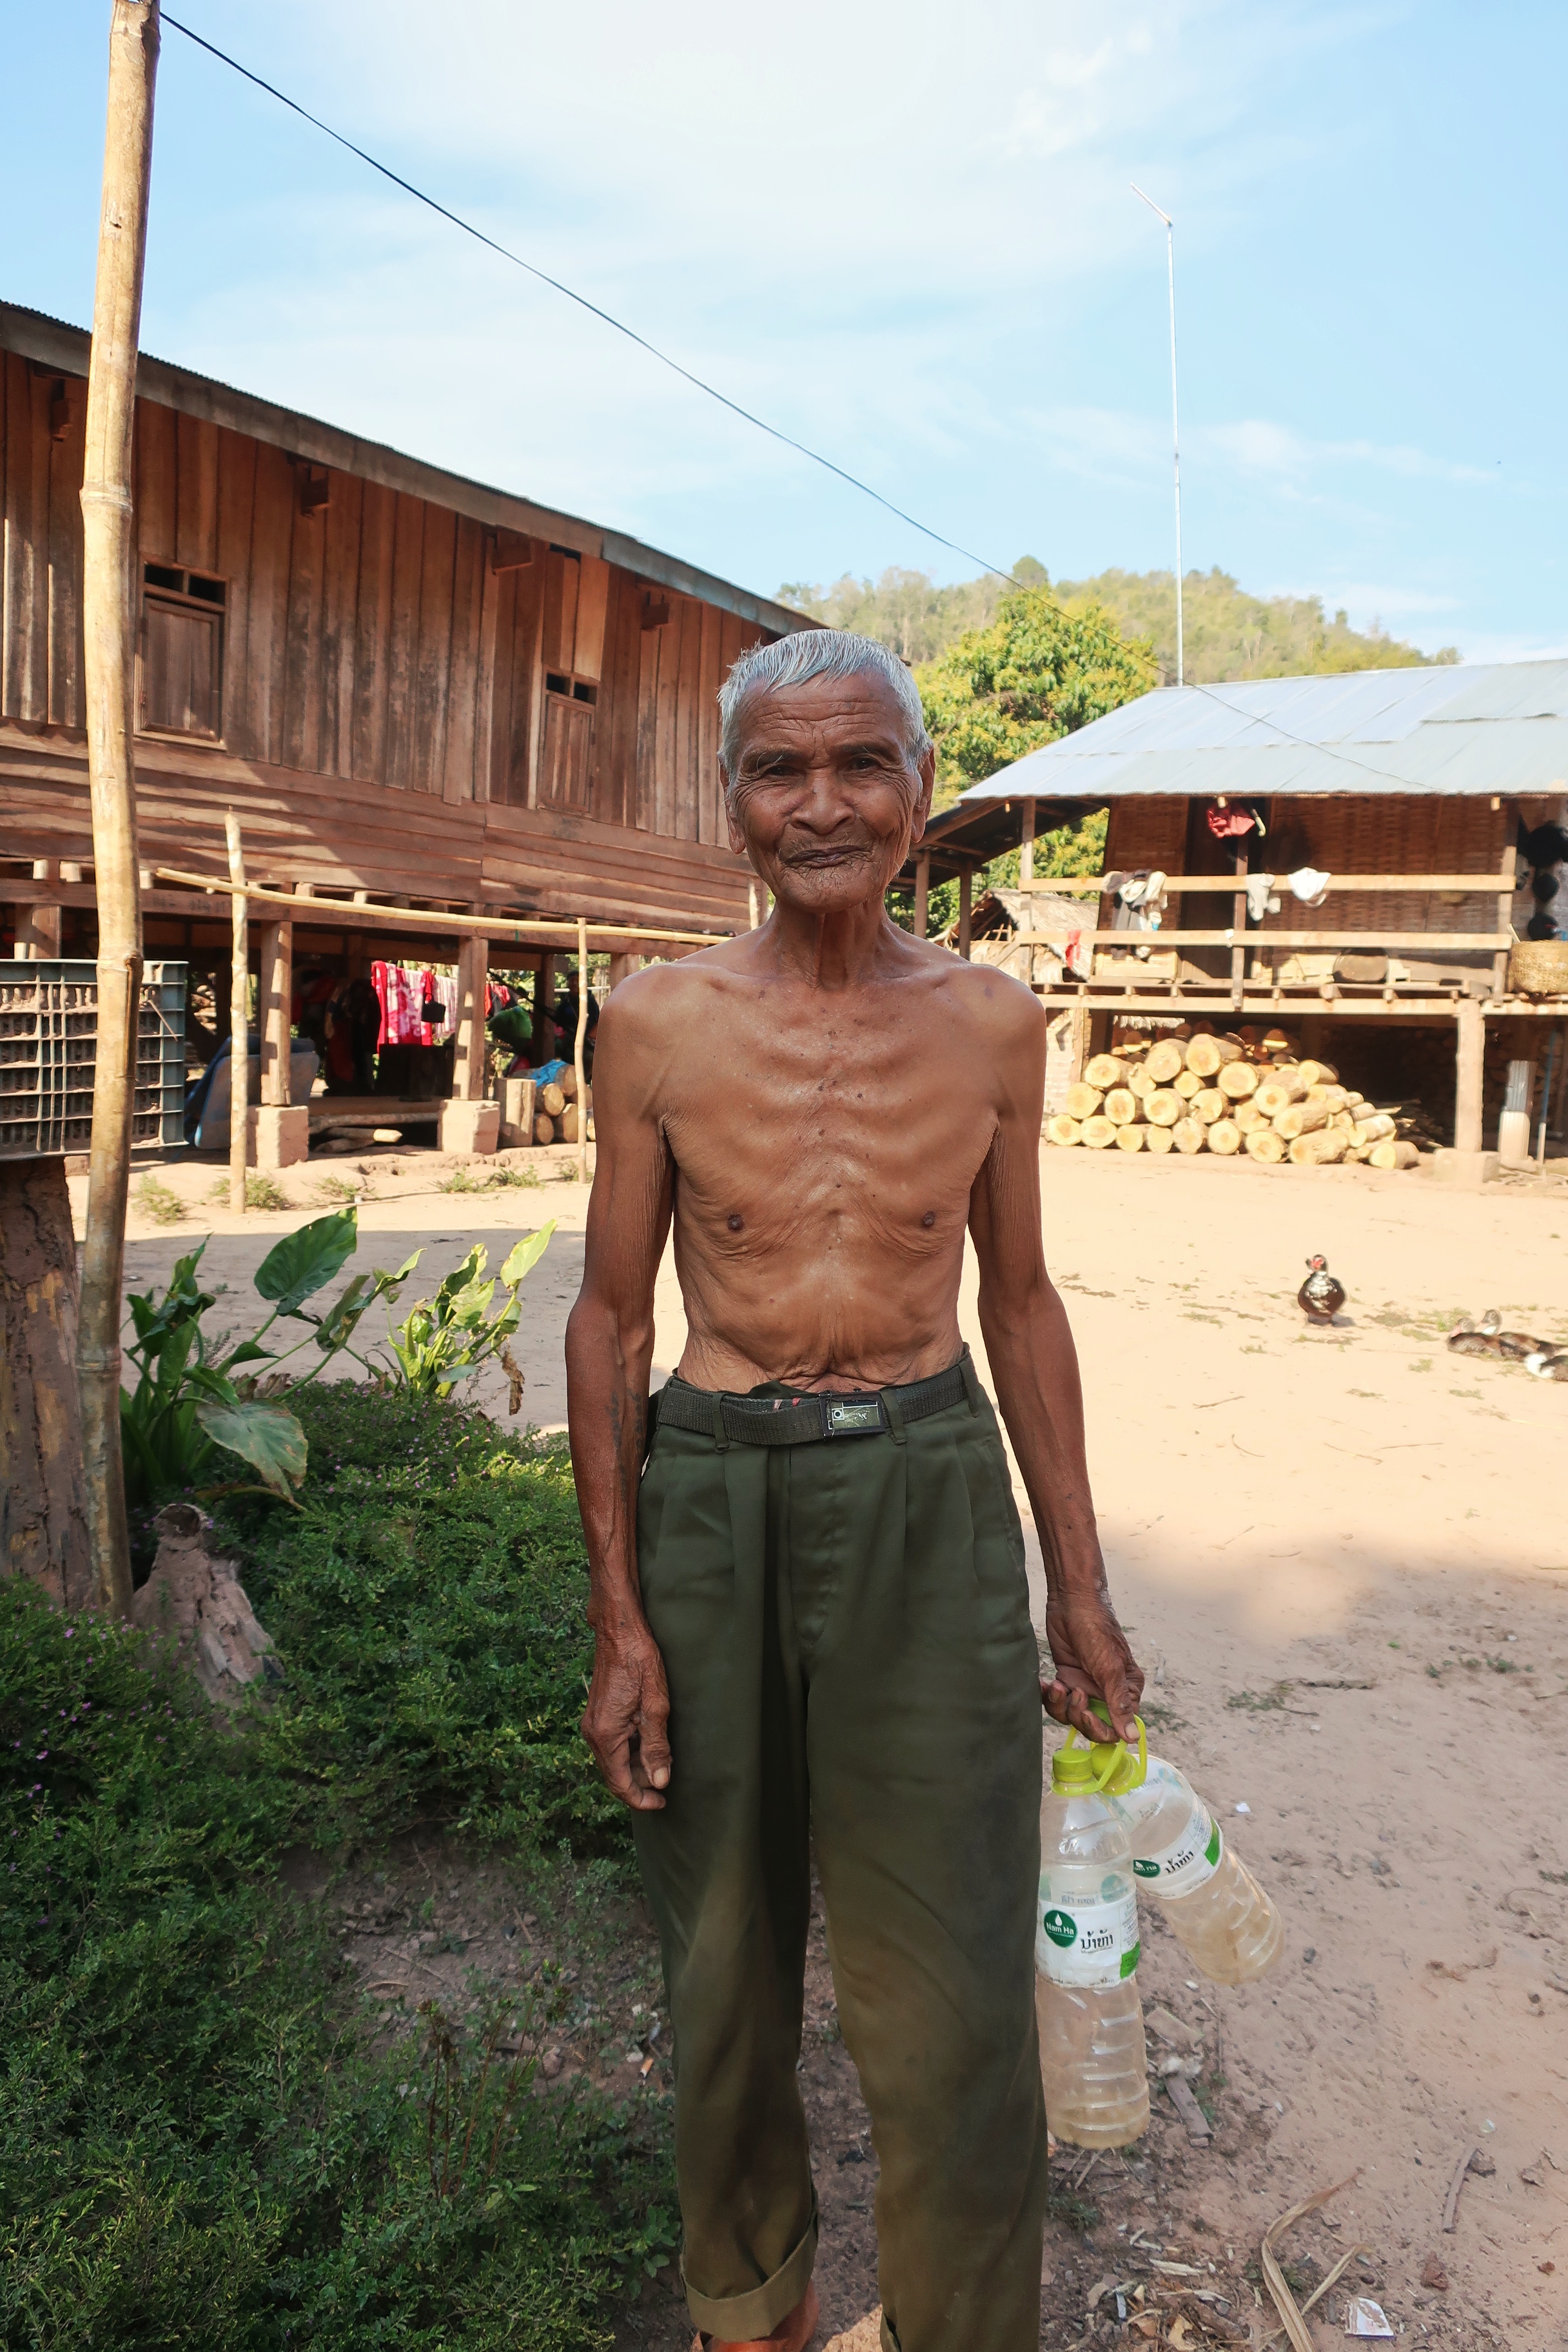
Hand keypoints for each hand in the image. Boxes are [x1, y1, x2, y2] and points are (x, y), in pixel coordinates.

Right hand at [581, 1620, 671, 1810]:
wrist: (619, 1631)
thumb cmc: (639, 1661)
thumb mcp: (656, 1705)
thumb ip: (656, 1746)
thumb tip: (659, 1782)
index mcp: (606, 1736)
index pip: (620, 1784)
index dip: (641, 1799)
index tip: (662, 1803)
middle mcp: (593, 1734)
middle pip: (615, 1776)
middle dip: (640, 1784)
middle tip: (667, 1783)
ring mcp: (593, 1724)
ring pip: (614, 1761)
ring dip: (636, 1768)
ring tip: (663, 1762)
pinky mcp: (598, 1716)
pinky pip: (613, 1745)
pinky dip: (630, 1752)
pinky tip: (650, 1744)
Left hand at [1042, 1584, 1143, 1745]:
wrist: (1071, 1602)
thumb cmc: (1096, 1631)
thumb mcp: (1109, 1668)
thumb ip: (1119, 1703)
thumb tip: (1133, 1738)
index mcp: (1125, 1691)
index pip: (1116, 1728)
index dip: (1100, 1729)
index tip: (1086, 1716)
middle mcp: (1106, 1692)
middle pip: (1091, 1724)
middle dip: (1077, 1715)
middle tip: (1073, 1694)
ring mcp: (1085, 1685)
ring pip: (1070, 1714)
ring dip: (1060, 1704)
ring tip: (1057, 1685)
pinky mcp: (1066, 1678)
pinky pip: (1056, 1701)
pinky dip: (1048, 1696)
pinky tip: (1044, 1683)